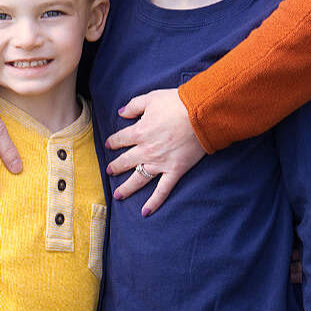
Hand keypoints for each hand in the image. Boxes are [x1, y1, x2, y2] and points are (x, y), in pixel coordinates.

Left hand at [105, 89, 205, 214]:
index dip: (113, 142)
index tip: (110, 144)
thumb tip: (120, 112)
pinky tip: (145, 212)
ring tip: (118, 195)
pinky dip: (154, 202)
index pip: (120, 139)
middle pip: (125, 161)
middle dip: (115, 167)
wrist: (201, 114)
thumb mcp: (151, 98)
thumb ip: (133, 106)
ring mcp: (160, 163)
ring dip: (126, 188)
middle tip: (110, 171)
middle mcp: (146, 150)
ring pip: (138, 179)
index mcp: (139, 132)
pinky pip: (162, 190)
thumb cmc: (177, 103)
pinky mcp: (175, 171)